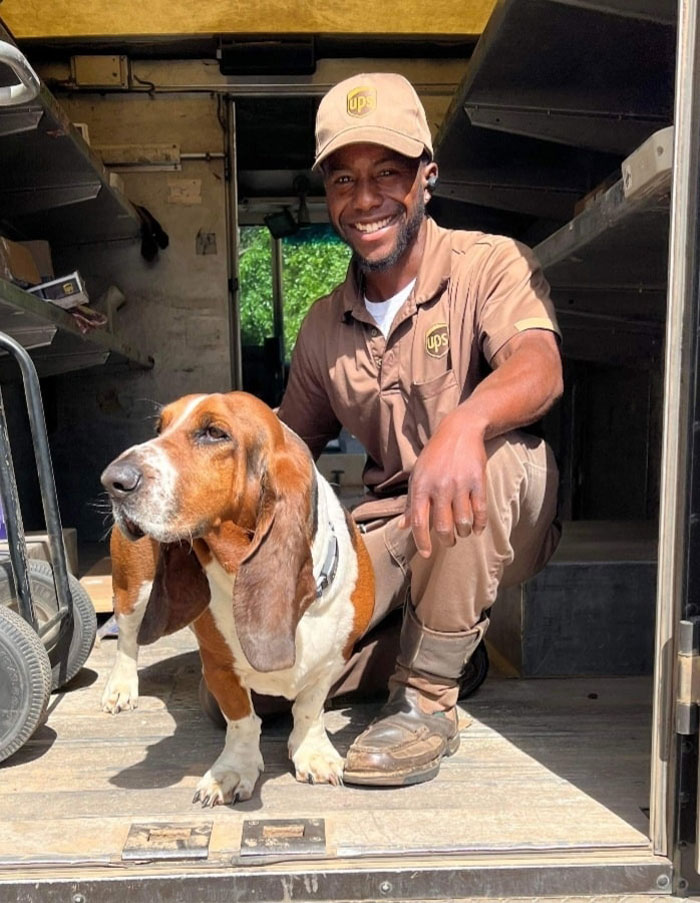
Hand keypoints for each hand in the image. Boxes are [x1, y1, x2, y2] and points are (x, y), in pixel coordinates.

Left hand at [399, 410, 487, 557]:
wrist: (459, 431)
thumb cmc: (434, 456)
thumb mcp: (417, 475)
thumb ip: (411, 503)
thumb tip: (402, 527)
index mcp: (421, 486)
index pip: (419, 522)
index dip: (423, 542)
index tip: (427, 554)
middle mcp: (439, 486)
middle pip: (443, 526)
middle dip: (447, 540)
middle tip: (449, 542)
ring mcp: (460, 484)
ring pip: (463, 522)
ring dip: (463, 533)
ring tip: (462, 532)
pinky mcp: (478, 481)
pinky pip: (480, 511)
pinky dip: (479, 525)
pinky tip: (477, 529)